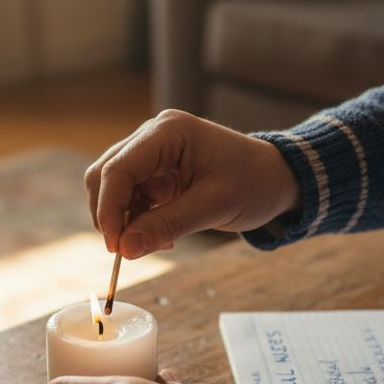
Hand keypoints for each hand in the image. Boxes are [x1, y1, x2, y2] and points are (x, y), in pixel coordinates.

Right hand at [86, 109, 300, 258]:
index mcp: (167, 132)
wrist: (277, 177)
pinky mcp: (156, 170)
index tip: (115, 247)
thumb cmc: (254, 183)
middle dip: (111, 215)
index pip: (118, 169)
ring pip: (113, 188)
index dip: (108, 209)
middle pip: (105, 175)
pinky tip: (163, 236)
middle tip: (127, 251)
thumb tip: (125, 249)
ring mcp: (152, 151)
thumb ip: (166, 225)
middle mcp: (153, 135)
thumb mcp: (213, 207)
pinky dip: (138, 220)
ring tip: (158, 243)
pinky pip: (131, 196)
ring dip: (126, 220)